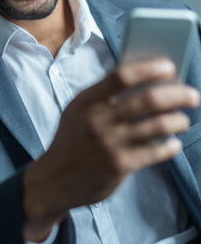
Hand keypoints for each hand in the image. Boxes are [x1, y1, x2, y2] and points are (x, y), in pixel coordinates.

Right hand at [22, 58, 199, 241]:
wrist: (56, 177)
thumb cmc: (72, 138)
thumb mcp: (78, 110)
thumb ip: (103, 96)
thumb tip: (144, 80)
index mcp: (87, 101)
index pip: (120, 76)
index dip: (148, 69)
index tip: (169, 66)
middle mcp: (99, 119)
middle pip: (148, 100)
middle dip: (178, 95)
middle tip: (192, 95)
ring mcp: (110, 143)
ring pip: (158, 126)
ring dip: (178, 120)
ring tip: (183, 119)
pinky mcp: (121, 165)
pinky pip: (156, 152)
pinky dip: (170, 146)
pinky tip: (173, 143)